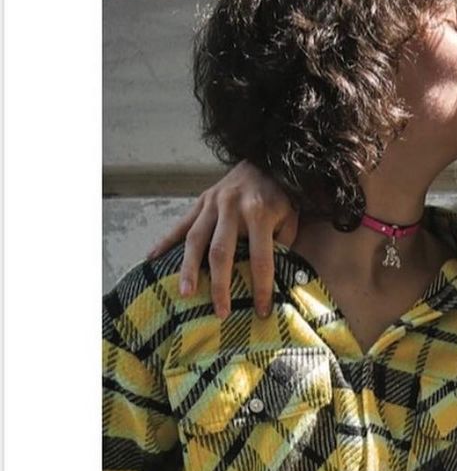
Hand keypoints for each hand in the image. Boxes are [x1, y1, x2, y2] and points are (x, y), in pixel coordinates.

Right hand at [147, 161, 297, 318]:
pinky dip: (165, 242)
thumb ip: (282, 246)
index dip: (262, 288)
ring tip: (185, 293)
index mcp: (259, 214)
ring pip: (195, 239)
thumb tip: (276, 280)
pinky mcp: (201, 201)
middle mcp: (232, 208)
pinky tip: (152, 259)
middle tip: (220, 312)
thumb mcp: (290, 220)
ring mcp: (213, 203)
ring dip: (188, 268)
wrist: (265, 158)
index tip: (262, 311)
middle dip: (220, 285)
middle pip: (221, 253)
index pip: (261, 259)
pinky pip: (180, 224)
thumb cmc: (281, 196)